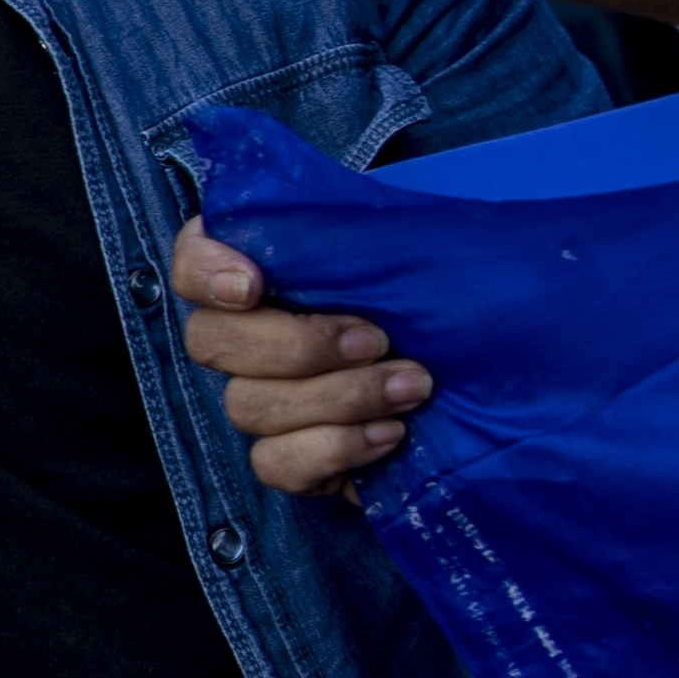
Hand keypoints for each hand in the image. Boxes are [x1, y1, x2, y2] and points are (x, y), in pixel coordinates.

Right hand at [170, 218, 430, 495]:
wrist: (486, 381)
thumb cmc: (449, 305)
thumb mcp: (422, 252)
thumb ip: (378, 232)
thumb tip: (368, 214)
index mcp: (264, 273)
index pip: (192, 260)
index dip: (206, 272)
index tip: (253, 285)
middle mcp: (246, 336)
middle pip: (209, 341)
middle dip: (296, 345)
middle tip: (375, 341)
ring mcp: (262, 401)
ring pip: (248, 405)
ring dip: (337, 398)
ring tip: (411, 389)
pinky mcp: (290, 459)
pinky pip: (275, 463)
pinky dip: (333, 450)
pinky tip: (389, 435)